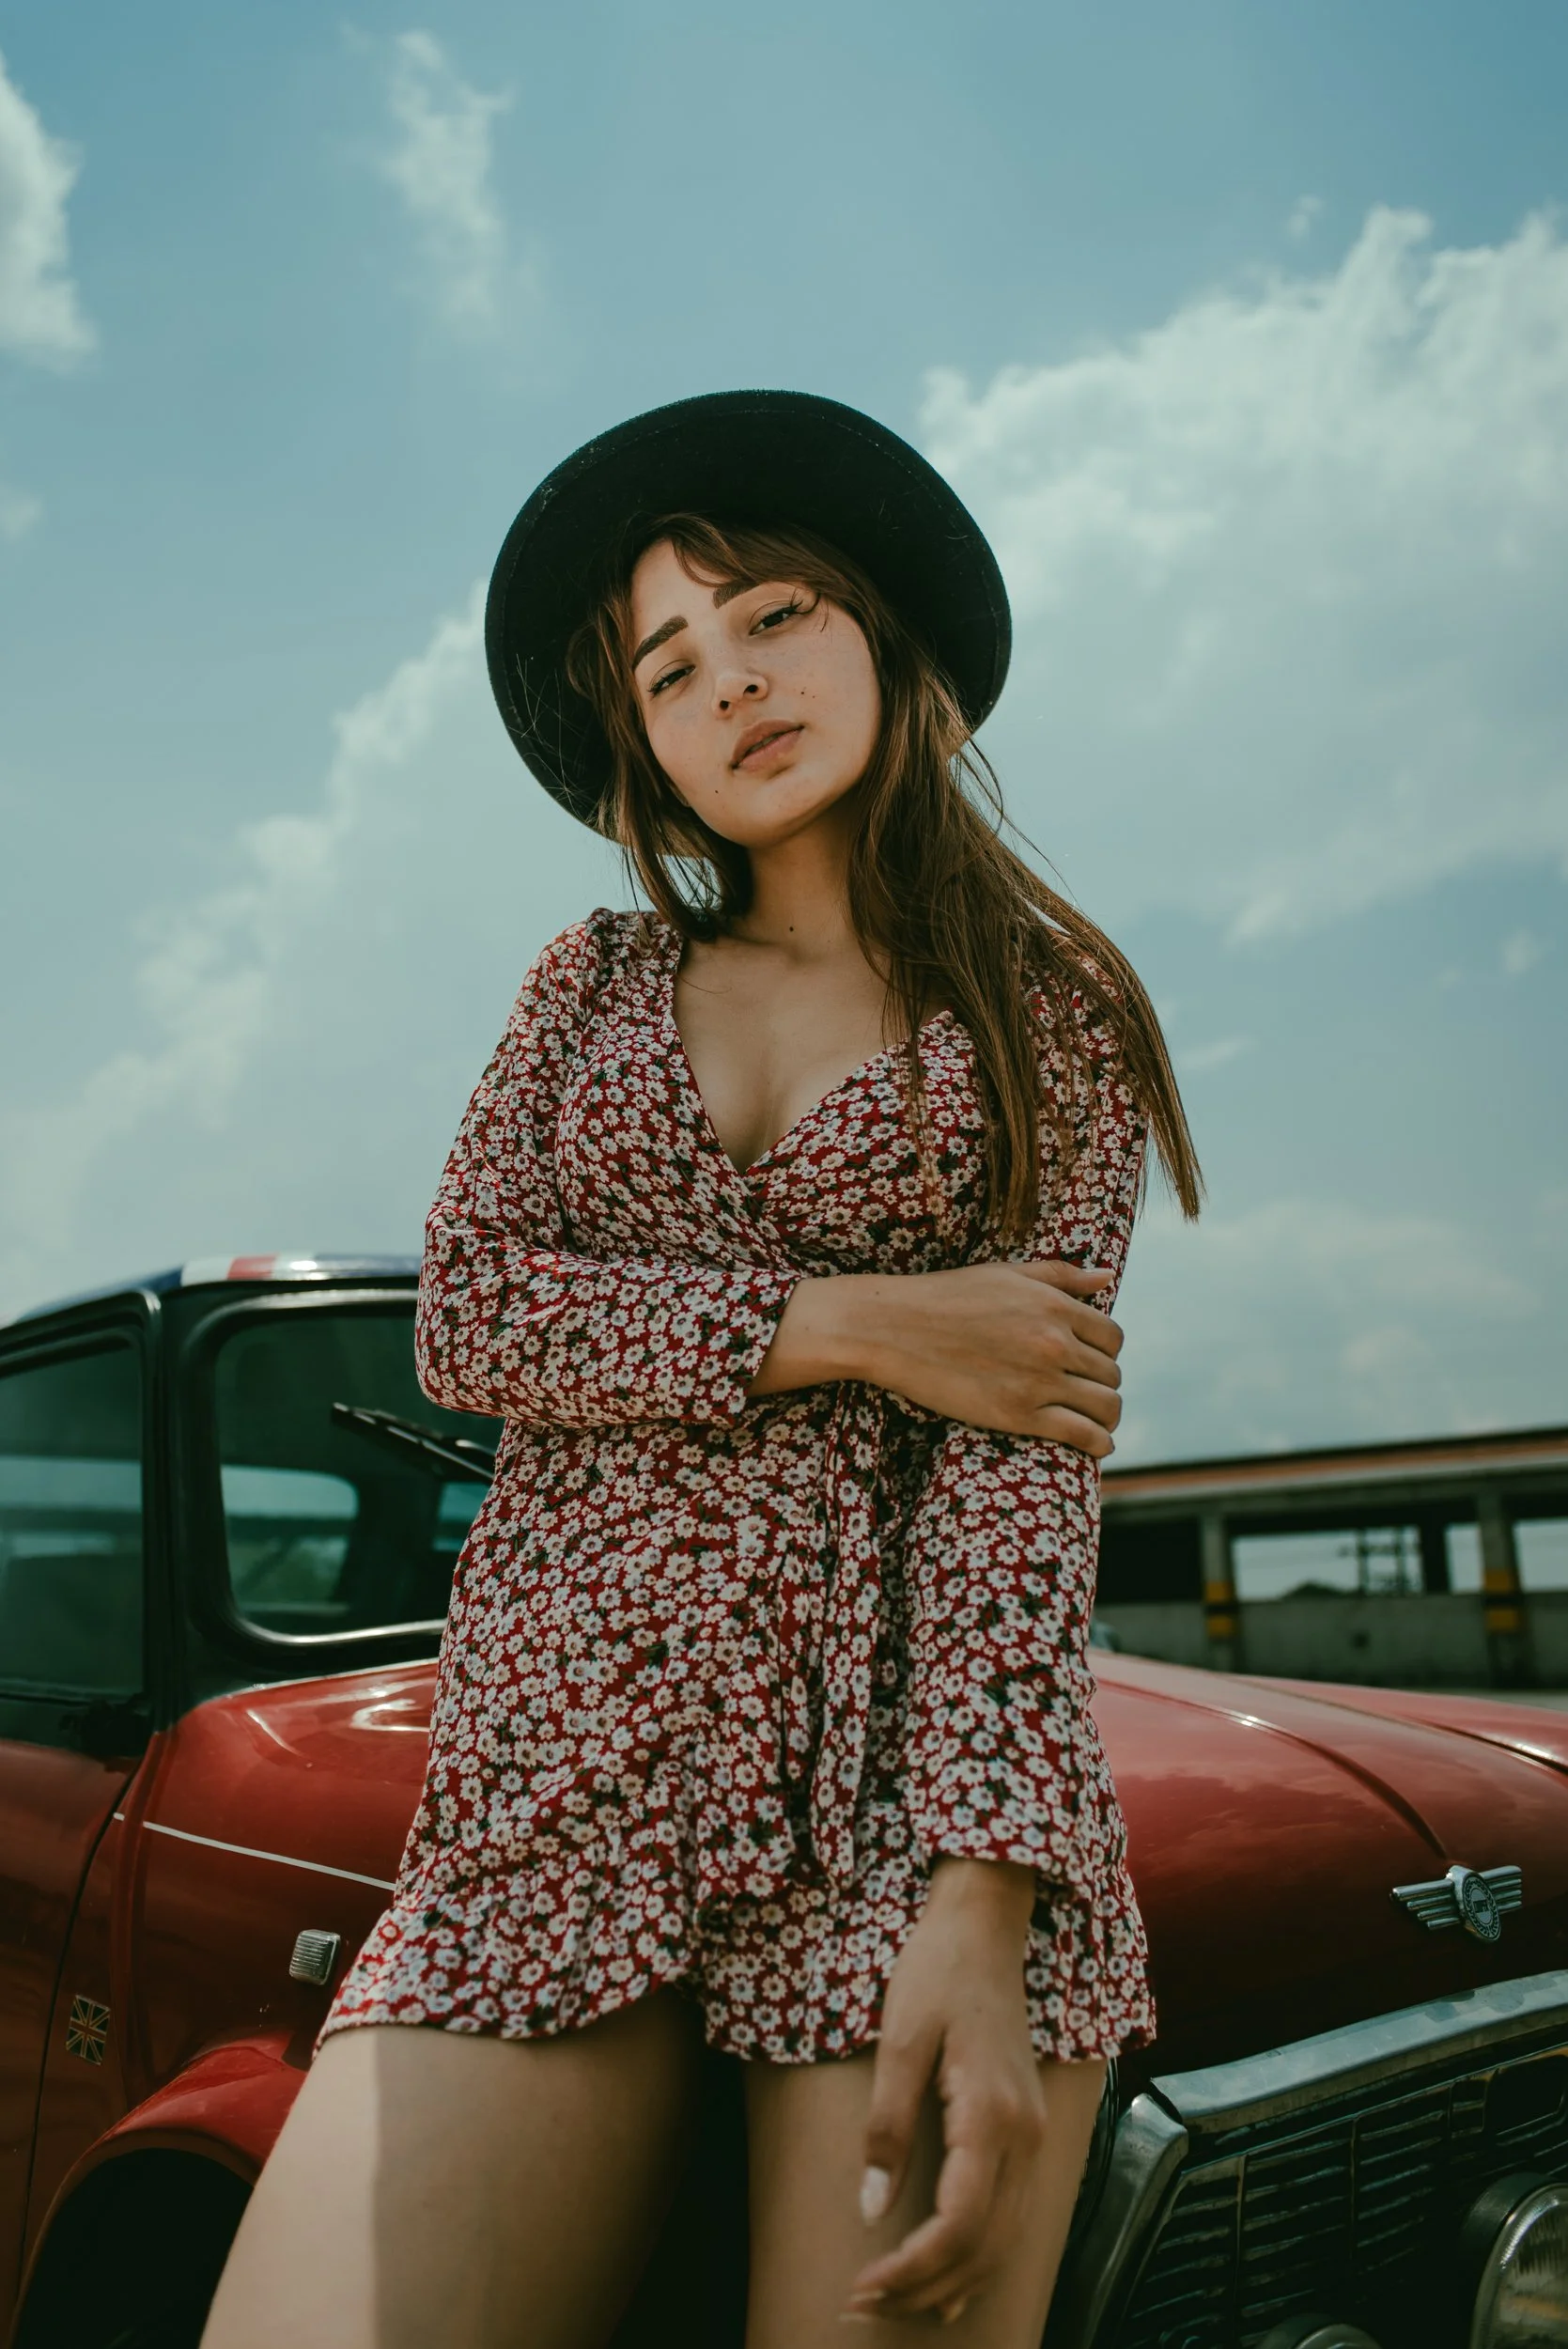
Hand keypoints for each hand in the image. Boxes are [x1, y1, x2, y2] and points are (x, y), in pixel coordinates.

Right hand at [753, 1261, 1122, 1455]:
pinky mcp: (1019, 1415)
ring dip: (1107, 1415)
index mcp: (1053, 1305)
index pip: (1111, 1336)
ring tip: (1097, 1420)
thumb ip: (1061, 1275)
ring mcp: (1038, 1380)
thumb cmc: (946, 1297)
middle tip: (1087, 1392)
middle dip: (1103, 1382)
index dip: (1106, 1351)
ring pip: (1105, 1405)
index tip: (1091, 1361)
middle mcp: (1053, 1341)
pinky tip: (1097, 1445)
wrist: (891, 1328)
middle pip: (1110, 1372)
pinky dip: (1098, 1443)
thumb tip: (1108, 1275)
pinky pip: (1081, 1434)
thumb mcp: (1006, 1274)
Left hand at [847, 1859, 1043, 2326]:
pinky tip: (947, 2280)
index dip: (911, 2269)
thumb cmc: (936, 1972)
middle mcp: (1025, 2136)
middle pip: (985, 2247)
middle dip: (925, 2289)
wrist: (984, 1926)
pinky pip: (1012, 2216)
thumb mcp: (898, 2042)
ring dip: (951, 2282)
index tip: (862, 2287)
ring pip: (1004, 2241)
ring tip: (895, 2303)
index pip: (958, 2224)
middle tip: (863, 2306)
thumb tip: (871, 2209)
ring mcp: (1034, 2135)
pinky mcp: (1027, 2130)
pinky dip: (979, 2259)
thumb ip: (887, 2128)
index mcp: (992, 2115)